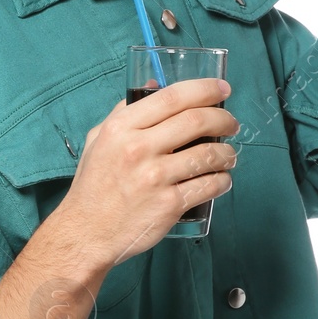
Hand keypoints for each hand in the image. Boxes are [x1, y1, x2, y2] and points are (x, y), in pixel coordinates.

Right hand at [61, 78, 238, 267]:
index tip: (222, 88)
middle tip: (231, 124)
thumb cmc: (93, 185)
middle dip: (223, 119)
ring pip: (209, 154)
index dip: (204, 89)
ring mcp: (155, 177)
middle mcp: (138, 148)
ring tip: (228, 155)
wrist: (86, 232)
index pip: (172, 97)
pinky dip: (223, 180)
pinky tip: (221, 179)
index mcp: (121, 128)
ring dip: (227, 153)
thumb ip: (124, 111)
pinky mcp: (169, 204)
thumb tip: (154, 86)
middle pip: (197, 120)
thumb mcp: (98, 139)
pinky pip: (210, 185)